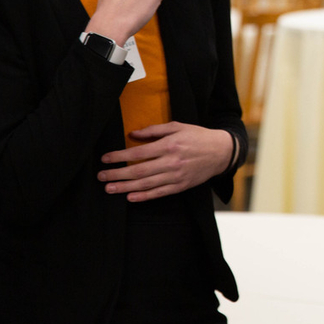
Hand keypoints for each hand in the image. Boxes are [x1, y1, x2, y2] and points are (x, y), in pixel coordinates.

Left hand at [98, 122, 232, 201]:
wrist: (222, 152)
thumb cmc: (198, 136)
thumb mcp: (178, 126)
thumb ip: (155, 130)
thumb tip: (133, 135)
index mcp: (169, 145)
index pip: (138, 152)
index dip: (119, 156)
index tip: (105, 158)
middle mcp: (172, 162)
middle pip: (138, 170)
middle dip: (117, 174)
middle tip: (101, 176)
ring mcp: (176, 176)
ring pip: (146, 184)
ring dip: (125, 187)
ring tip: (109, 188)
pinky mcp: (181, 186)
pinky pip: (159, 193)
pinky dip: (144, 196)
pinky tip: (130, 197)